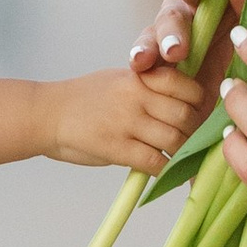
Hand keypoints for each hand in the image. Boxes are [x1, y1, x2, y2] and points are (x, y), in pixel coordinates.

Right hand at [50, 60, 211, 176]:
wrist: (47, 113)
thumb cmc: (85, 98)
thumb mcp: (120, 79)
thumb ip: (150, 87)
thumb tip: (186, 104)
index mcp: (140, 76)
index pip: (187, 88)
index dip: (199, 105)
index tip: (197, 115)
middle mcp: (136, 96)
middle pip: (186, 117)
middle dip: (194, 133)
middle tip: (192, 142)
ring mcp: (127, 122)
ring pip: (175, 140)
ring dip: (181, 153)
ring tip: (179, 157)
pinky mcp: (117, 148)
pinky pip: (155, 162)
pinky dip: (165, 170)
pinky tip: (163, 170)